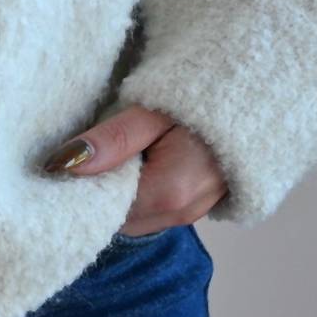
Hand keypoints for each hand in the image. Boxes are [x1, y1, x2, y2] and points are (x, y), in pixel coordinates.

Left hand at [42, 104, 228, 233]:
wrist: (257, 97)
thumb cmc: (204, 99)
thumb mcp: (153, 112)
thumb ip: (111, 139)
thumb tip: (62, 164)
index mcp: (168, 194)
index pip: (101, 210)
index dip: (76, 189)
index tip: (59, 165)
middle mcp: (179, 215)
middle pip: (115, 219)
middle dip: (94, 193)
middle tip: (78, 158)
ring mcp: (190, 215)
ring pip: (130, 218)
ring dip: (114, 194)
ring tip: (106, 158)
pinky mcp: (193, 209)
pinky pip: (148, 212)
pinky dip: (132, 195)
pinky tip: (129, 166)